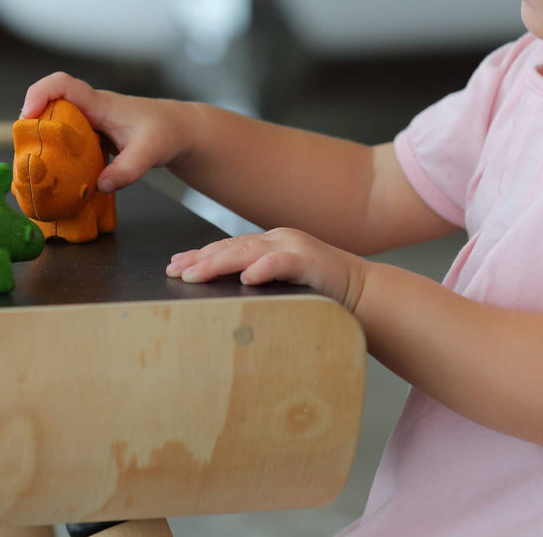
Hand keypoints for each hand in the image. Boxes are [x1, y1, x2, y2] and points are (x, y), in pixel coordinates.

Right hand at [20, 72, 192, 191]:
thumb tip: (100, 185)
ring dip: (42, 137)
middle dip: (32, 121)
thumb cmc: (166, 132)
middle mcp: (90, 109)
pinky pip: (66, 137)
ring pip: (56, 120)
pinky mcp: (91, 135)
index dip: (40, 94)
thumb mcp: (150, 152)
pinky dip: (57, 150)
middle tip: (24, 149)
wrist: (178, 130)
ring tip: (34, 162)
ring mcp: (89, 121)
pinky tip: (57, 172)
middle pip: (50, 102)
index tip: (28, 117)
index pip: (63, 85)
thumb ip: (127, 169)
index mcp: (100, 104)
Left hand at [165, 227, 366, 310]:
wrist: (368, 296)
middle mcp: (279, 239)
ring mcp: (296, 247)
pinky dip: (263, 268)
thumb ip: (259, 287)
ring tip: (194, 275)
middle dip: (199, 259)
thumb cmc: (324, 298)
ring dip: (218, 263)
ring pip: (248, 252)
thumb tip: (224, 303)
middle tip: (174, 272)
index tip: (174, 267)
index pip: (227, 248)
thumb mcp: (283, 289)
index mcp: (271, 244)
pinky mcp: (312, 262)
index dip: (200, 256)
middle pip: (231, 247)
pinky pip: (282, 262)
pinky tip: (246, 277)